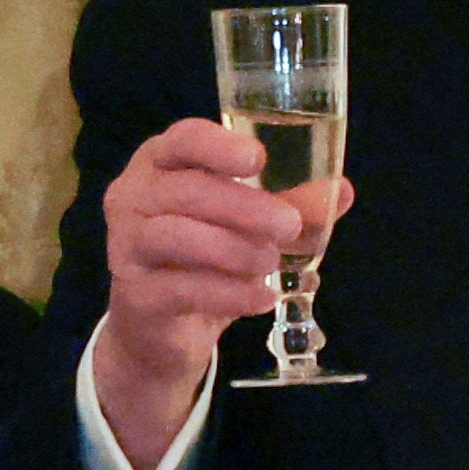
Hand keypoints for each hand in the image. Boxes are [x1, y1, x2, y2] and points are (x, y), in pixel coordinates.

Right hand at [89, 118, 351, 469]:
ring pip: (175, 236)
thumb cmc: (204, 259)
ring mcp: (126, 246)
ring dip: (232, 249)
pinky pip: (179, 288)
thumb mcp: (250, 228)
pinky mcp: (135, 295)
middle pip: (186, 190)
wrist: (162, 329)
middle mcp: (134, 196)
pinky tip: (260, 297)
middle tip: (288, 226)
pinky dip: (227, 293)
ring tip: (270, 263)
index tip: (258, 160)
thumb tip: (342, 191)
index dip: (218, 146)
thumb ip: (291, 206)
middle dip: (243, 207)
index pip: (183, 140)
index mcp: (161, 163)